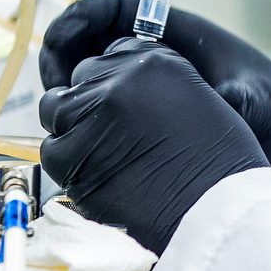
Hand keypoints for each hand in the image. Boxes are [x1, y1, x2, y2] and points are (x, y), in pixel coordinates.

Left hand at [38, 37, 268, 254]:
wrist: (215, 213)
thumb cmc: (219, 167)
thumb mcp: (199, 103)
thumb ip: (157, 90)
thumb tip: (128, 99)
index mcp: (154, 60)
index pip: (110, 57)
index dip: (114, 85)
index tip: (125, 108)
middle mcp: (119, 78)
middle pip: (80, 79)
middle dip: (90, 104)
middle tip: (112, 137)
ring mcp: (91, 114)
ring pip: (56, 110)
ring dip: (72, 130)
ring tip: (103, 158)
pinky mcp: (70, 154)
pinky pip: (51, 150)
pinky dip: (67, 164)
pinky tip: (98, 178)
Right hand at [40, 0, 270, 184]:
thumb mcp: (255, 100)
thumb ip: (232, 100)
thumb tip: (218, 101)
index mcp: (176, 35)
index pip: (114, 9)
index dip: (80, 18)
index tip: (60, 39)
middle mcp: (157, 57)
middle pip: (91, 44)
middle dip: (63, 58)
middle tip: (54, 88)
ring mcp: (150, 87)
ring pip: (91, 79)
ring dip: (69, 91)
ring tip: (61, 115)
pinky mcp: (149, 118)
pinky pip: (105, 111)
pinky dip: (86, 119)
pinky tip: (82, 140)